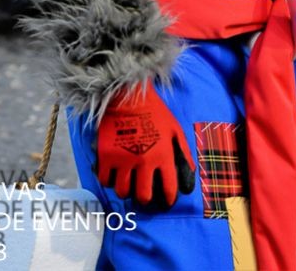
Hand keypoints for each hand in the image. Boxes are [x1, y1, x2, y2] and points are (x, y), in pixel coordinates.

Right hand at [96, 83, 194, 207]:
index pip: (169, 189)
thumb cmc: (154, 112)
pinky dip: (109, 180)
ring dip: (126, 190)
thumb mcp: (175, 129)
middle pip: (143, 196)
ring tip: (128, 184)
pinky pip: (105, 180)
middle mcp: (143, 161)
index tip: (167, 200)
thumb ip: (183, 152)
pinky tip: (114, 174)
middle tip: (144, 194)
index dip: (169, 198)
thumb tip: (190, 172)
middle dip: (145, 198)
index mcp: (163, 155)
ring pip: (122, 191)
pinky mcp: (106, 155)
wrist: (128, 95)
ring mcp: (123, 159)